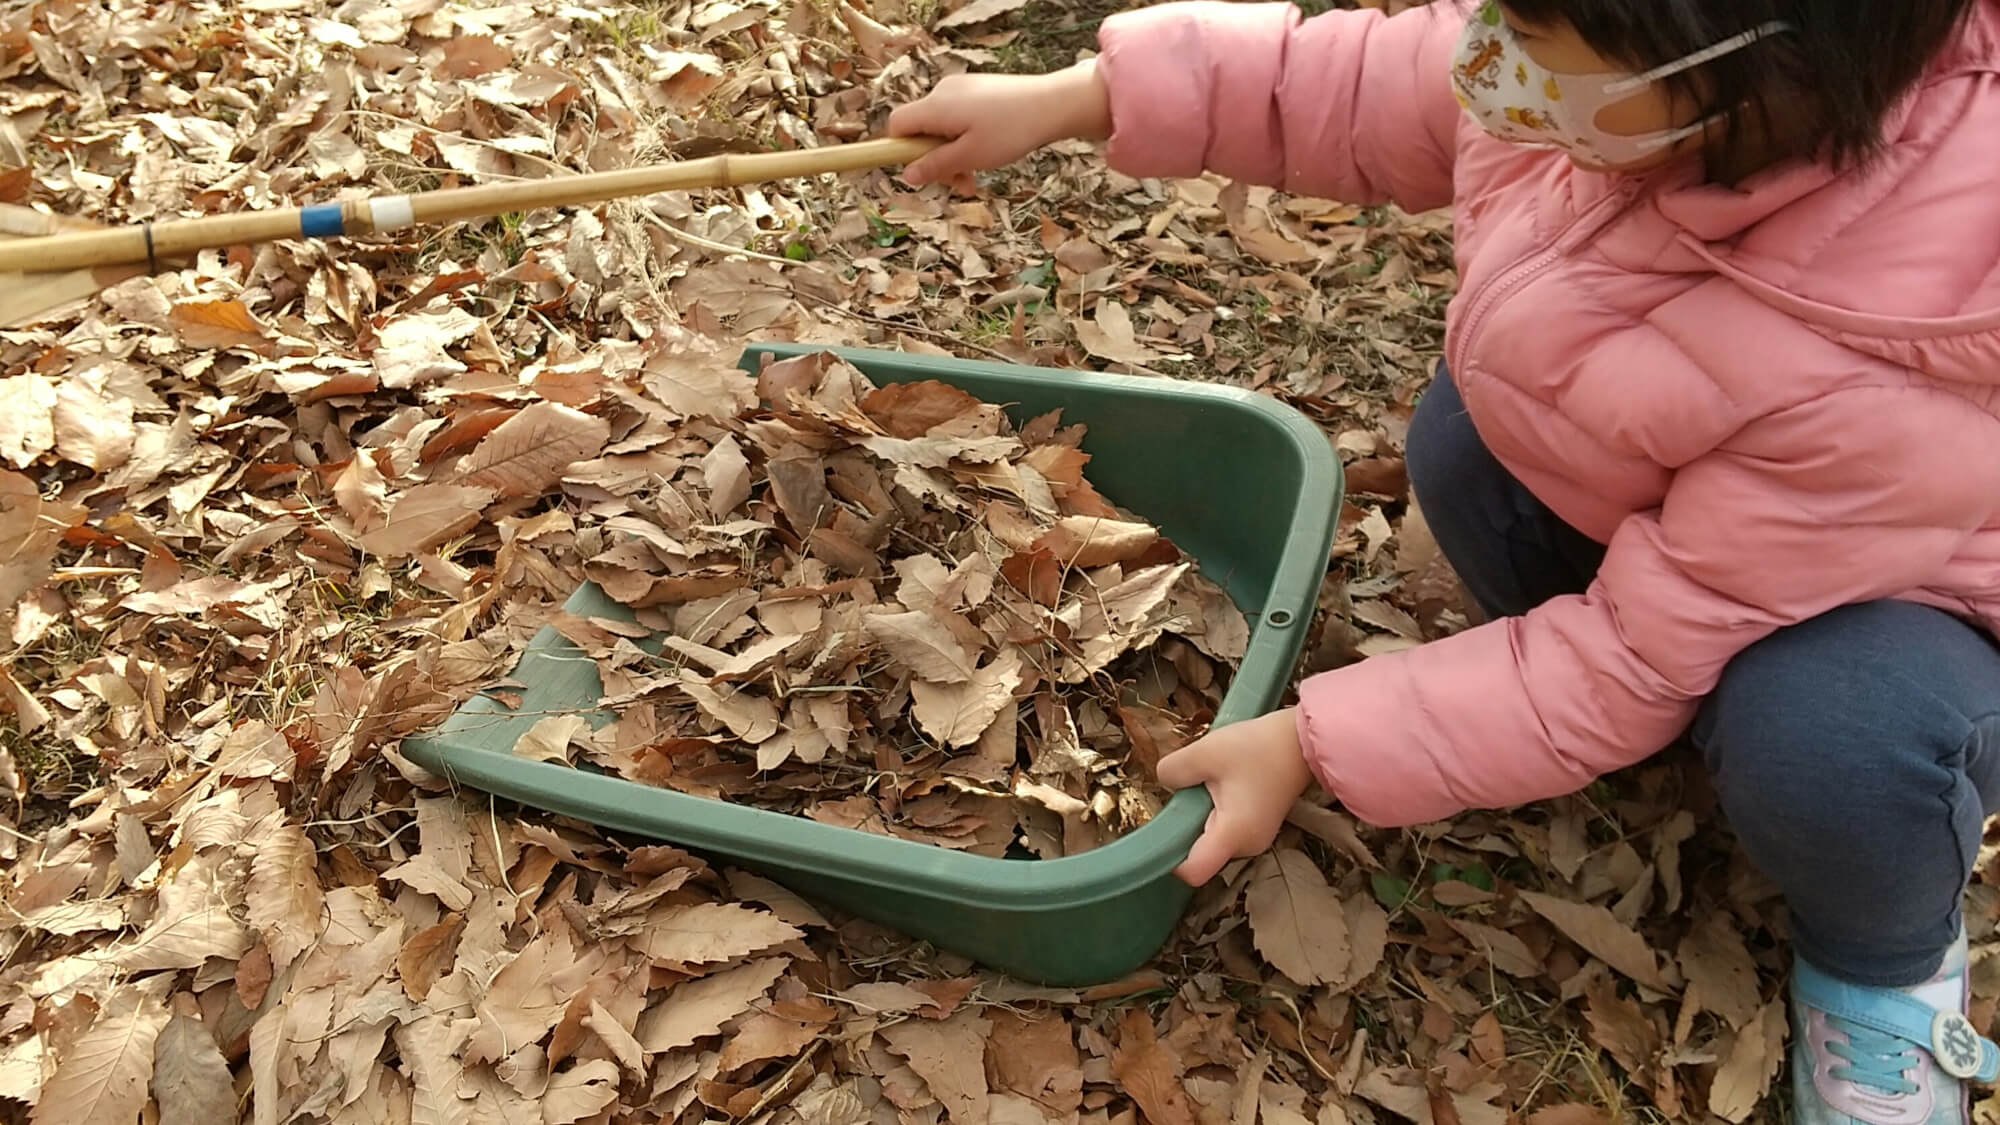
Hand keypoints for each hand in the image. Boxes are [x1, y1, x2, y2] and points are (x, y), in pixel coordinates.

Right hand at [886, 62, 1111, 187]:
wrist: (1053, 104)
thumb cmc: (1011, 131)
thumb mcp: (970, 157)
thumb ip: (936, 166)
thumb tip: (907, 175)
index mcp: (935, 107)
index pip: (897, 125)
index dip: (900, 150)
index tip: (919, 171)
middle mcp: (943, 92)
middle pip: (921, 129)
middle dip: (935, 159)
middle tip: (959, 184)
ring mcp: (962, 89)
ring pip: (942, 127)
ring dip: (953, 155)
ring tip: (976, 178)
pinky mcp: (978, 90)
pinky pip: (959, 118)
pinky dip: (966, 140)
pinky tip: (988, 155)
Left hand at [1157, 709, 1314, 885]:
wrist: (1301, 741)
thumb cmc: (1257, 747)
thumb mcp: (1206, 752)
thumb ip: (1174, 771)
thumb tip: (1166, 783)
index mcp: (1233, 835)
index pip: (1193, 872)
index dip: (1170, 858)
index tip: (1164, 827)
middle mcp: (1246, 846)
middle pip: (1200, 853)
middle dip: (1186, 825)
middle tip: (1191, 789)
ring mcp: (1255, 839)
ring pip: (1212, 840)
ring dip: (1201, 815)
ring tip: (1210, 781)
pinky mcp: (1259, 828)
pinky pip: (1225, 829)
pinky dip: (1216, 811)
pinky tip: (1223, 782)